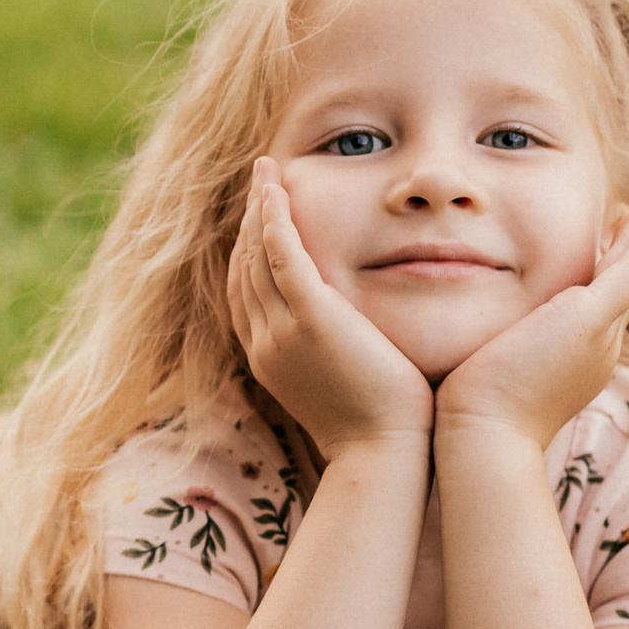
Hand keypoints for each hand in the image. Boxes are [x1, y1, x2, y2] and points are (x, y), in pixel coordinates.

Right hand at [226, 158, 435, 460]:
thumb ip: (340, 352)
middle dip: (248, 221)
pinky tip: (276, 191)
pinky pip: (281, 256)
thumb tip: (358, 336)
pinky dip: (274, 220)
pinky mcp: (310, 318)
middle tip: (259, 182)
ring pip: (257, 255)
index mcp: (269, 358)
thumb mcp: (346, 384)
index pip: (247, 293)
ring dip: (258, 209)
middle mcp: (264, 341)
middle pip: (244, 267)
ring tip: (265, 173)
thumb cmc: (382, 428)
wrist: (384, 455)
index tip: (262, 219)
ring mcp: (281, 330)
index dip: (250, 251)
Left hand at [435, 182, 628, 448]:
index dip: (605, 267)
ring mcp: (598, 332)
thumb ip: (483, 353)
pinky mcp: (590, 318)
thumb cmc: (468, 417)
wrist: (481, 437)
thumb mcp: (483, 374)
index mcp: (572, 357)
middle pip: (622, 282)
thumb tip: (455, 344)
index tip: (608, 235)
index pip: (593, 301)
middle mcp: (595, 345)